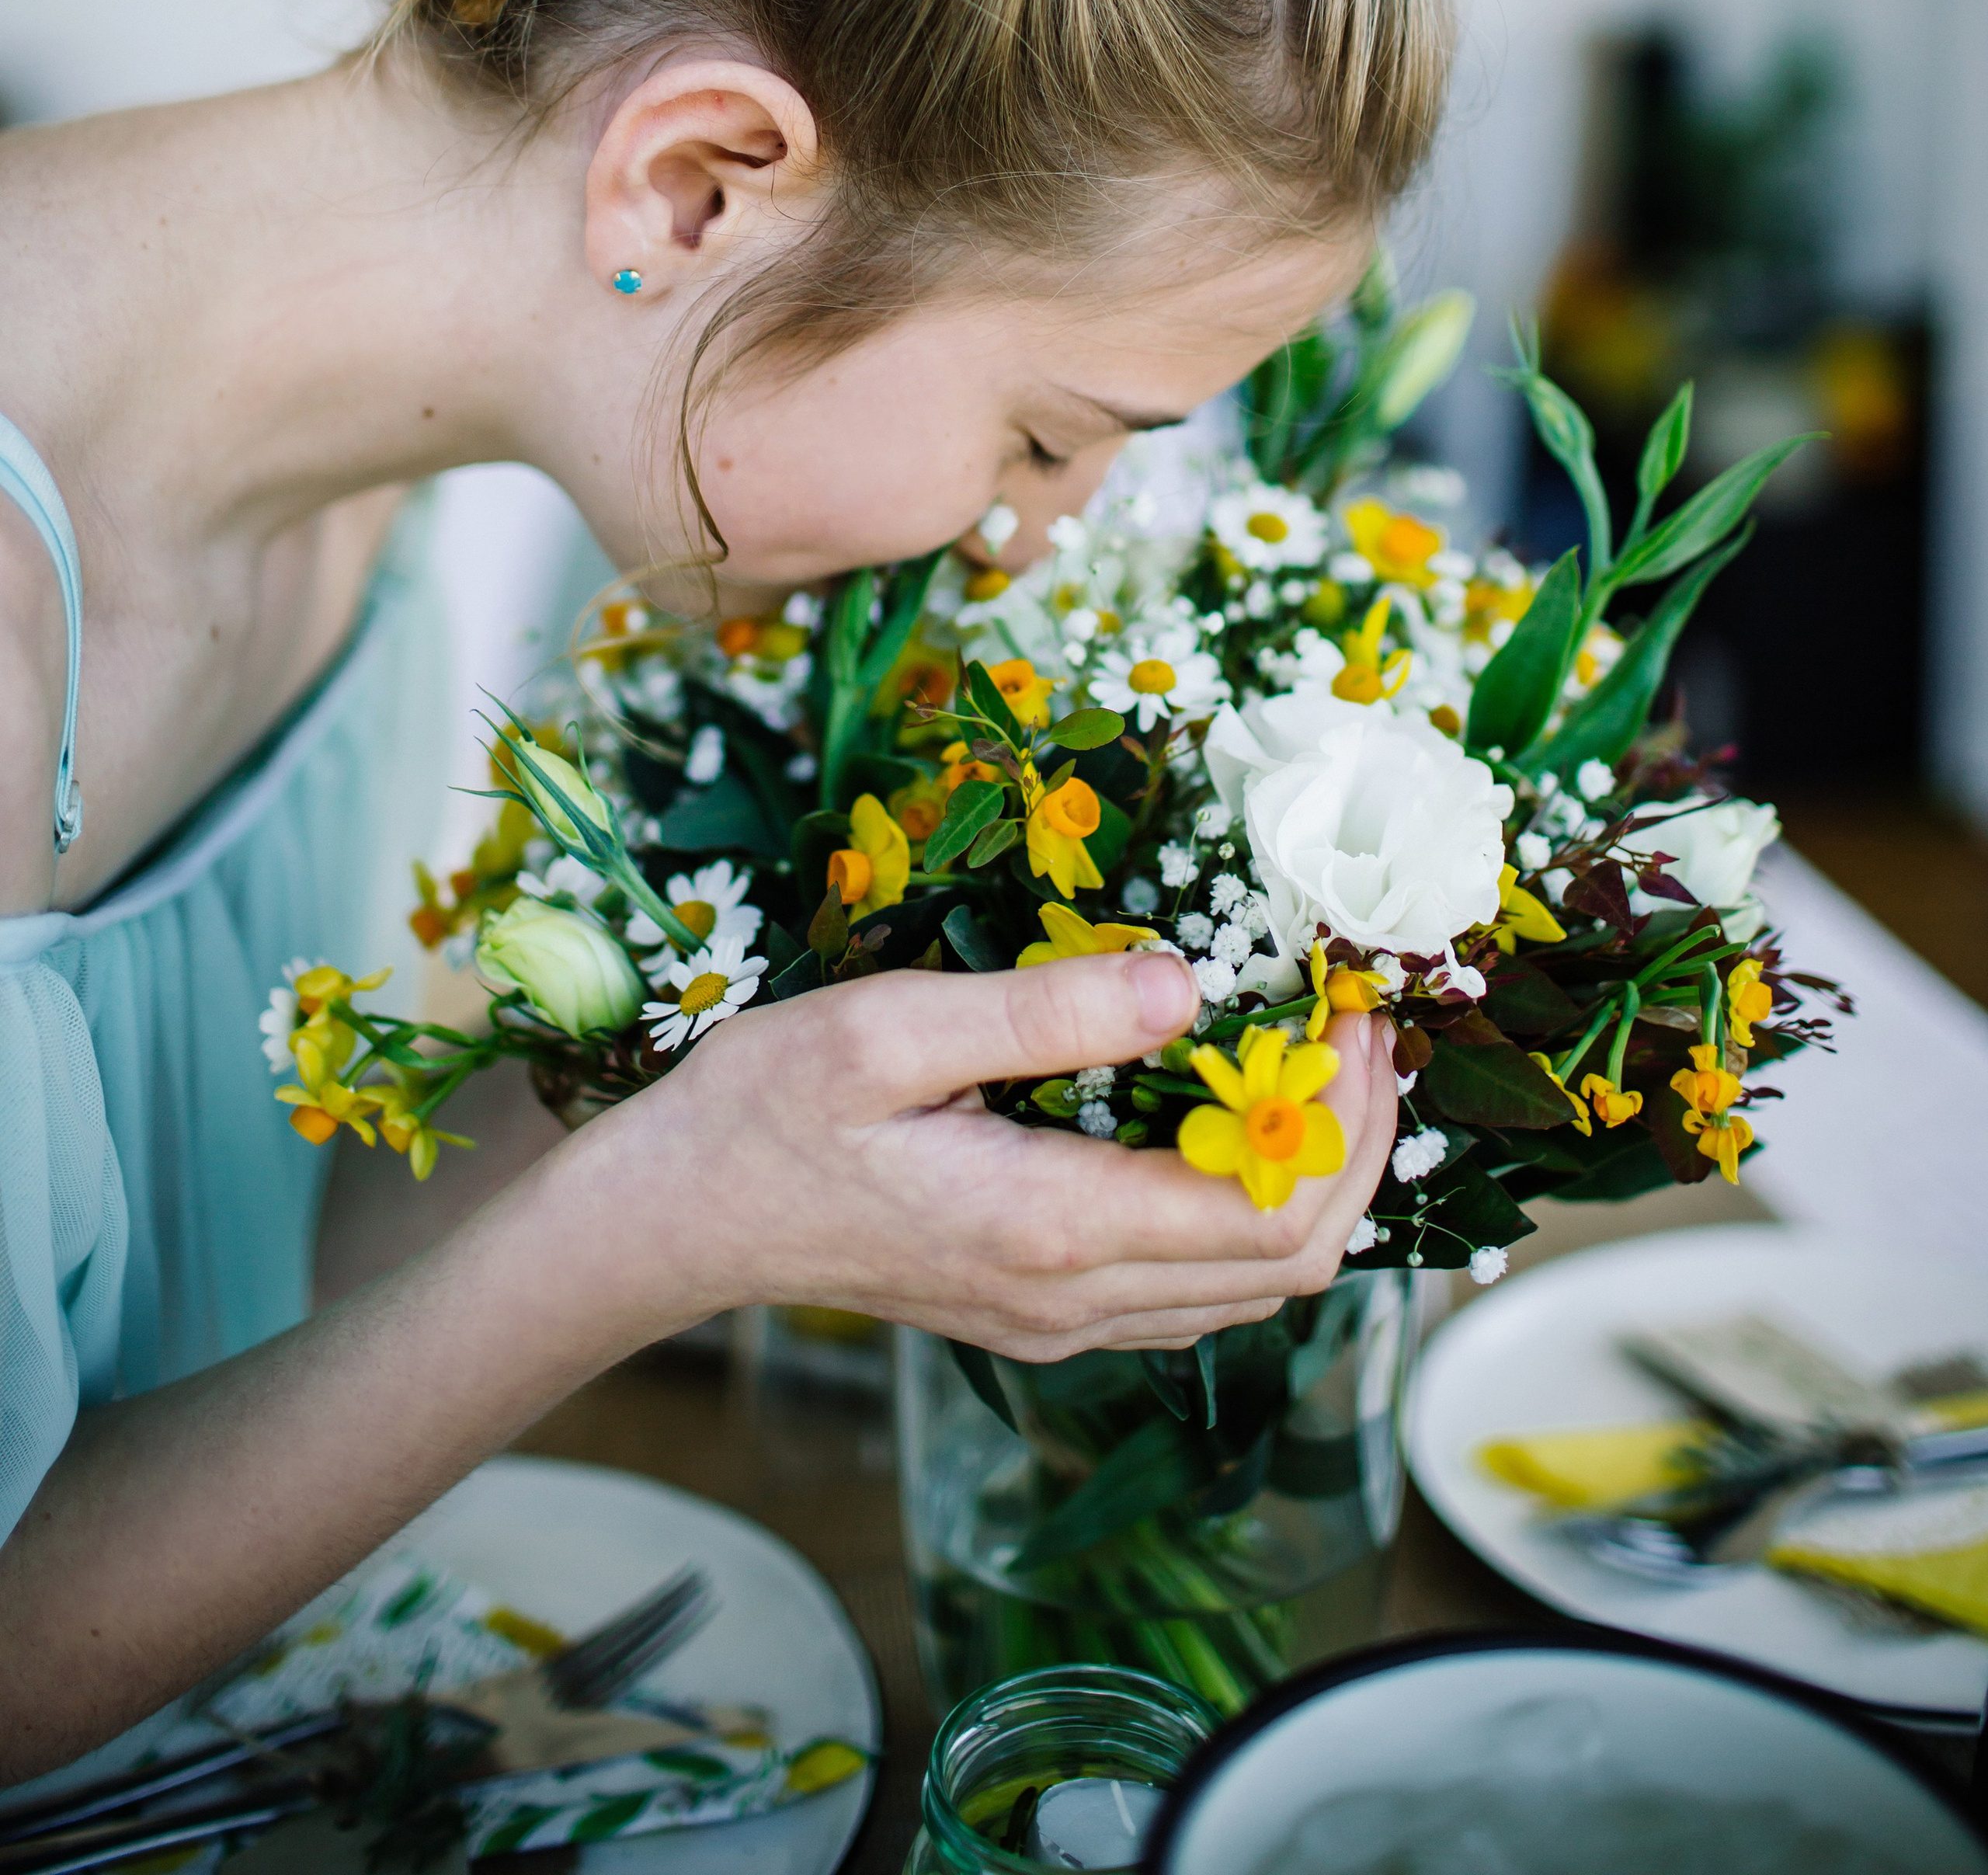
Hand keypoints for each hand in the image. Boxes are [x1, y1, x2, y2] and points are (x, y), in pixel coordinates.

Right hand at [546, 954, 1396, 1360]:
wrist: (678, 1218)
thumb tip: (1182, 982)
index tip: (1353, 1009)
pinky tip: (1234, 1120)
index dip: (1345, 1115)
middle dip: (1355, 1143)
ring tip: (1314, 1058)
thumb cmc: (765, 1110)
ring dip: (1311, 1178)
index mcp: (1051, 1224)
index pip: (1272, 1208)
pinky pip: (1196, 1287)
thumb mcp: (889, 1029)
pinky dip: (1251, 1211)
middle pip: (1291, 1262)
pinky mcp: (1041, 1311)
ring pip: (1252, 1287)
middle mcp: (1075, 1297)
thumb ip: (1042, 1012)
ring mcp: (1060, 1319)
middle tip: (1357, 1025)